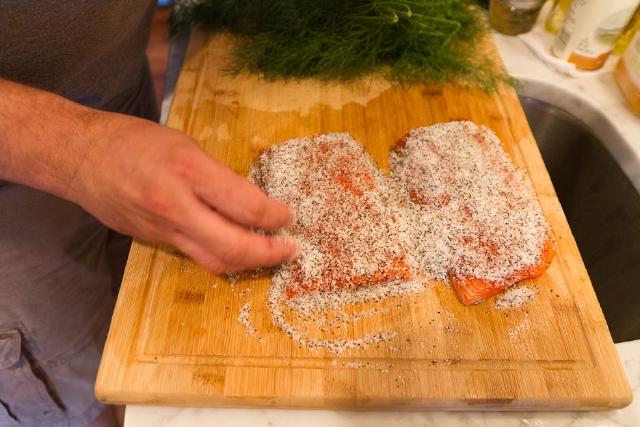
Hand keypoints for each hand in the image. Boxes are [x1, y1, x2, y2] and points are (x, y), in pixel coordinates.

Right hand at [67, 111, 296, 272]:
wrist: (79, 157)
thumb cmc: (134, 141)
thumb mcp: (185, 145)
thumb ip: (217, 177)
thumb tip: (249, 203)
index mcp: (188, 170)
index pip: (246, 205)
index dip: (275, 216)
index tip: (288, 217)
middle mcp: (176, 206)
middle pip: (234, 246)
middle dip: (270, 253)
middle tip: (290, 249)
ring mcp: (162, 230)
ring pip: (215, 261)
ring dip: (247, 262)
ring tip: (269, 255)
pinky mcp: (153, 242)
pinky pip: (195, 256)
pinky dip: (220, 256)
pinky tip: (234, 249)